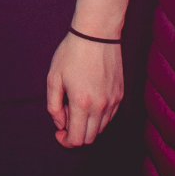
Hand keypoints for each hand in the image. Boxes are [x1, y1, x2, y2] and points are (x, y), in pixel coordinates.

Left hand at [47, 32, 123, 146]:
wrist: (97, 34)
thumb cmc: (72, 53)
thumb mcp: (53, 78)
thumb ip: (53, 106)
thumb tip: (60, 124)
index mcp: (82, 103)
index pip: (77, 140)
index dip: (66, 142)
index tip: (59, 133)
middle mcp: (101, 106)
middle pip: (90, 138)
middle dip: (76, 135)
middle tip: (66, 118)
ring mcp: (114, 101)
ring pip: (101, 129)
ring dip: (88, 126)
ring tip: (76, 106)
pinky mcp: (121, 95)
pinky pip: (110, 116)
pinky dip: (98, 117)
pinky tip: (89, 101)